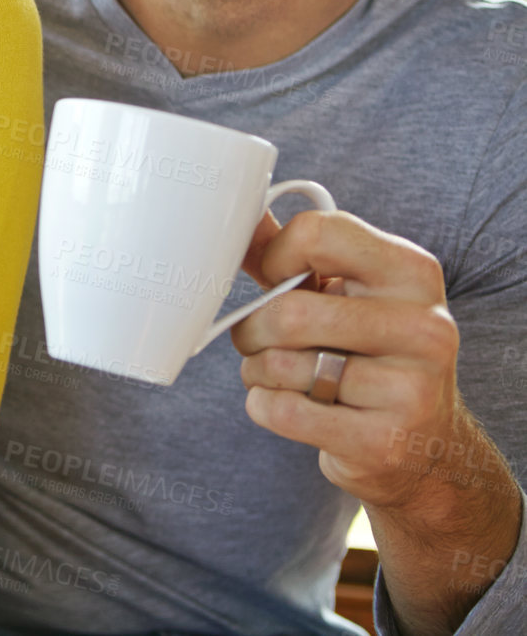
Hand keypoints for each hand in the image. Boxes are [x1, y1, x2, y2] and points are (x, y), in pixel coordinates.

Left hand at [231, 208, 478, 510]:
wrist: (424, 444)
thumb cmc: (368, 352)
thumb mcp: (345, 292)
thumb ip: (293, 253)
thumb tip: (236, 217)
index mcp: (413, 273)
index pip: (318, 232)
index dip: (277, 256)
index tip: (277, 280)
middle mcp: (424, 326)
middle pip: (289, 312)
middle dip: (252, 329)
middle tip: (258, 339)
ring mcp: (410, 388)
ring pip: (279, 365)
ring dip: (258, 371)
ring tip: (284, 375)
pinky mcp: (384, 442)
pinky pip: (282, 411)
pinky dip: (264, 406)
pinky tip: (291, 405)